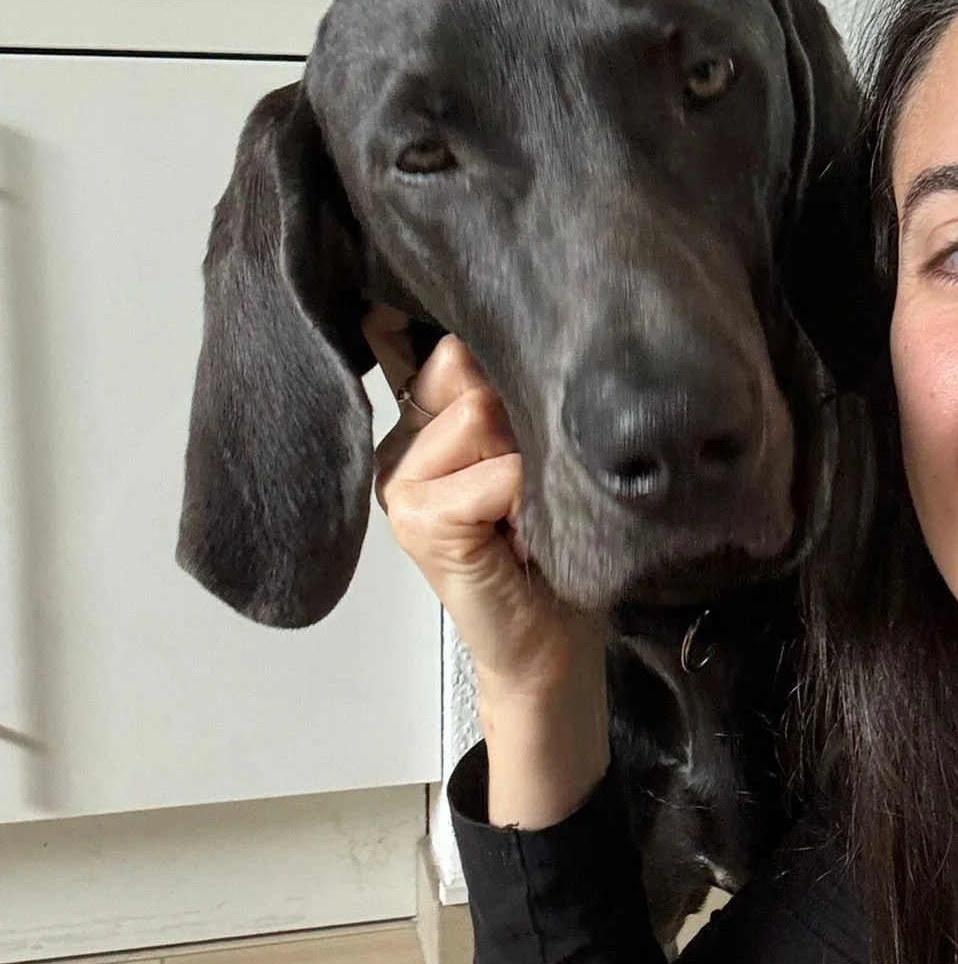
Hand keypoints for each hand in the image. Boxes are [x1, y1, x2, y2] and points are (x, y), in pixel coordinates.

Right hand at [364, 306, 608, 825]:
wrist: (550, 645)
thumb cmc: (552, 548)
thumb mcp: (536, 451)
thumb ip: (511, 395)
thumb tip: (529, 318)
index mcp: (421, 419)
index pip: (448, 342)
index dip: (497, 360)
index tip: (520, 407)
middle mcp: (399, 443)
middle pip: (471, 369)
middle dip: (524, 417)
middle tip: (531, 481)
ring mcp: (400, 481)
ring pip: (483, 412)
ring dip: (531, 462)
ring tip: (528, 507)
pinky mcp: (417, 516)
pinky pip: (496, 471)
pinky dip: (529, 500)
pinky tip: (523, 534)